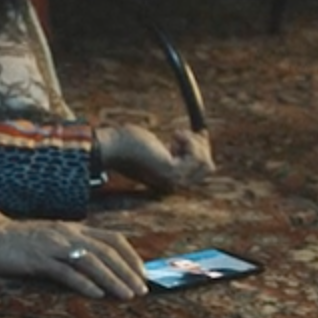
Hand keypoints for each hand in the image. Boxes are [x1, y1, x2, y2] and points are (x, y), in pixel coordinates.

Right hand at [0, 205, 145, 299]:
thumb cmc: (19, 240)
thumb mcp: (52, 239)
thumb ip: (73, 247)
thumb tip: (97, 264)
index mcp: (74, 229)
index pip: (113, 239)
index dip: (132, 256)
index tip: (143, 274)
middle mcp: (68, 234)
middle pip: (107, 252)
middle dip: (128, 272)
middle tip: (142, 290)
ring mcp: (53, 246)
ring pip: (91, 262)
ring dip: (113, 279)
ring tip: (127, 295)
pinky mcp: (38, 259)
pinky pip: (65, 272)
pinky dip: (84, 283)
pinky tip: (96, 295)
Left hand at [97, 126, 213, 192]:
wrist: (110, 148)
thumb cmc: (127, 143)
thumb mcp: (157, 143)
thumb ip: (177, 146)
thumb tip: (201, 135)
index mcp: (170, 180)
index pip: (201, 171)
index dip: (203, 149)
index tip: (198, 133)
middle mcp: (174, 185)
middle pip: (207, 167)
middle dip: (201, 145)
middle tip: (184, 132)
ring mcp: (173, 181)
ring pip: (205, 162)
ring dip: (195, 143)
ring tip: (176, 135)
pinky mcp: (171, 172)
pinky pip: (196, 157)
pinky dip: (190, 142)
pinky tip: (175, 135)